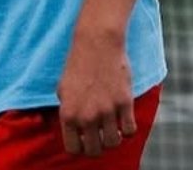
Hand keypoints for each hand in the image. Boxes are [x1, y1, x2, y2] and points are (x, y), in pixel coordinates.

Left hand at [57, 27, 136, 155]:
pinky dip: (127, 129)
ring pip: (113, 143)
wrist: (96, 42)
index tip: (84, 140)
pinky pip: (129, 131)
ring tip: (111, 128)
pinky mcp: (124, 103)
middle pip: (94, 150)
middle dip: (96, 146)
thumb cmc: (78, 64)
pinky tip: (123, 120)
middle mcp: (86, 116)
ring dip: (113, 139)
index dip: (79, 147)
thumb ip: (68, 111)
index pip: (74, 149)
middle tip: (99, 136)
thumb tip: (75, 130)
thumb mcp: (62, 89)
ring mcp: (106, 110)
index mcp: (68, 114)